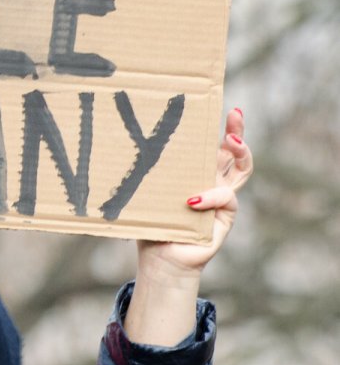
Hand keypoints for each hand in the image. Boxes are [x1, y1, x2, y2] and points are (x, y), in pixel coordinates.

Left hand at [125, 109, 251, 345]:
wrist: (160, 259)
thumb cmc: (152, 223)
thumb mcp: (149, 192)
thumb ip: (147, 174)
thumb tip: (123, 147)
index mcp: (196, 174)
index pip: (213, 146)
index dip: (220, 126)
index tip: (221, 105)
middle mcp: (213, 183)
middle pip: (234, 152)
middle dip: (237, 130)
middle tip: (235, 114)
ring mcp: (222, 199)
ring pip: (242, 170)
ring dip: (242, 153)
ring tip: (231, 139)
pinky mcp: (225, 217)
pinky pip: (226, 199)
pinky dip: (209, 196)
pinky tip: (191, 199)